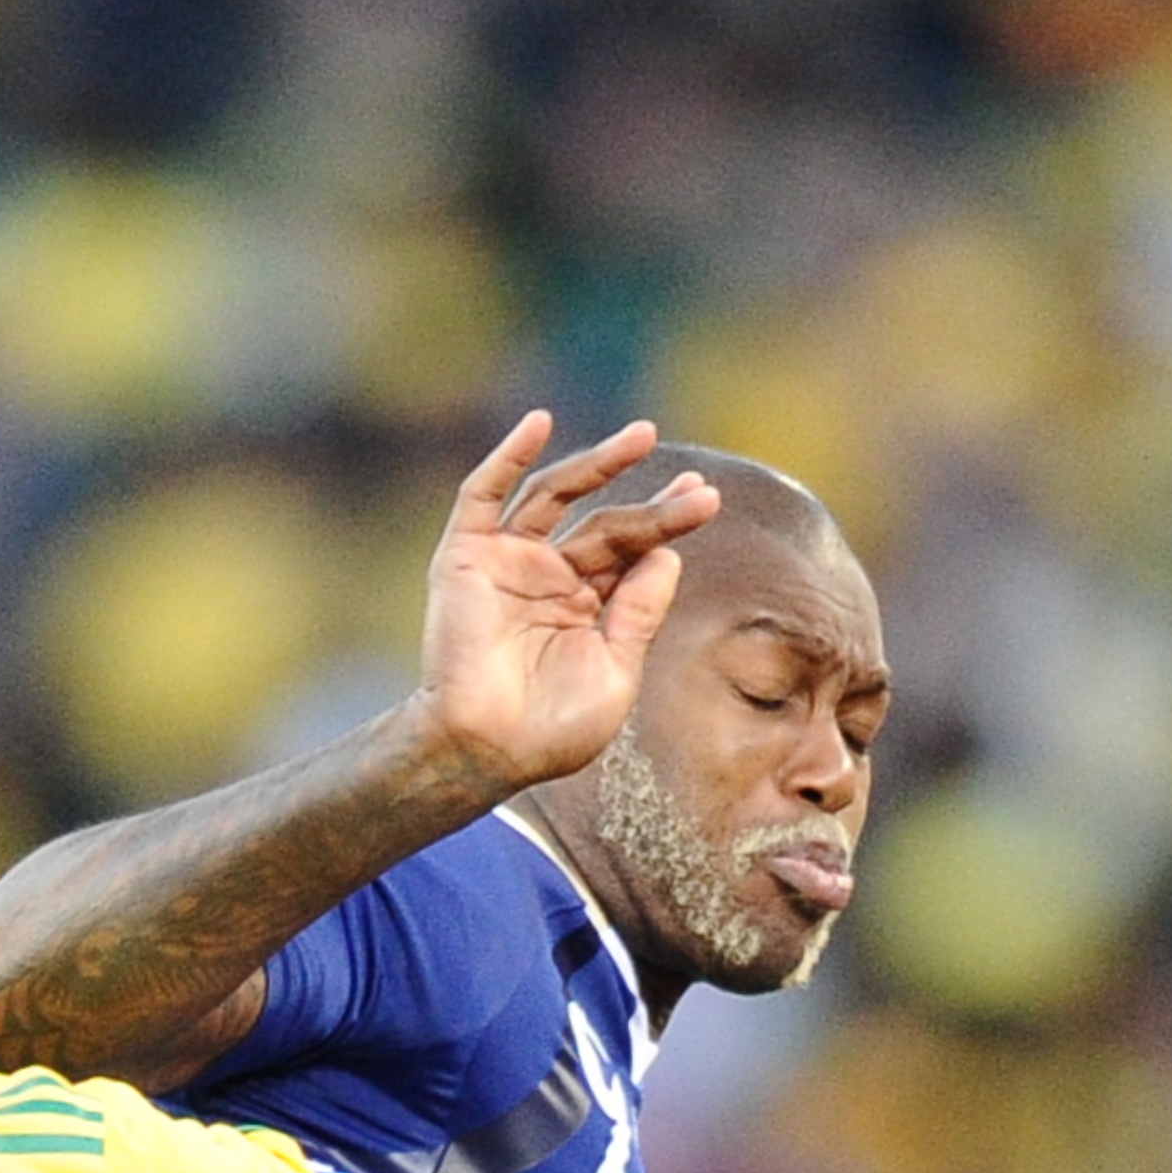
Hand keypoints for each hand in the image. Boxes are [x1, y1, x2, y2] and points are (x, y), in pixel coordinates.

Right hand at [414, 410, 719, 793]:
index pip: (631, 551)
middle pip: (606, 525)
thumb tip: (667, 554)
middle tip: (700, 492)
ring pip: (556, 498)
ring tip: (644, 438)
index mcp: (585, 608)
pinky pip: (483, 496)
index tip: (705, 499)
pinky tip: (539, 422)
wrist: (484, 749)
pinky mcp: (466, 558)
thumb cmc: (550, 731)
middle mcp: (548, 579)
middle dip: (654, 509)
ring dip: (597, 465)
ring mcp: (507, 565)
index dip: (667, 524)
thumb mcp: (618, 671)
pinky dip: (507, 457)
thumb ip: (640, 611)